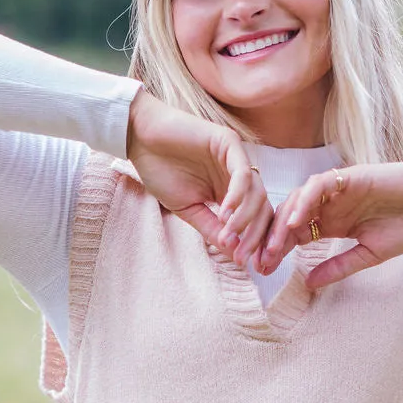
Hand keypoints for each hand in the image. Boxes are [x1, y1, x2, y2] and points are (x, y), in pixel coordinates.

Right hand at [126, 89, 272, 264]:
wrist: (140, 139)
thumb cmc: (161, 171)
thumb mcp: (188, 208)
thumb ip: (211, 228)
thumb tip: (232, 252)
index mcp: (231, 191)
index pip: (255, 219)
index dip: (253, 242)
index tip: (244, 263)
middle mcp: (238, 175)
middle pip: (262, 209)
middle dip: (255, 236)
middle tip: (241, 255)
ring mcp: (236, 158)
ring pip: (256, 193)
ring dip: (245, 219)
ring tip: (229, 235)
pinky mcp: (229, 143)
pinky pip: (243, 173)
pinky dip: (238, 195)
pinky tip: (226, 212)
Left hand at [256, 162, 402, 287]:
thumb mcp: (367, 255)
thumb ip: (338, 267)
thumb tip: (309, 285)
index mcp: (331, 222)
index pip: (294, 235)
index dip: (278, 251)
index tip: (264, 270)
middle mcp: (329, 205)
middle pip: (289, 218)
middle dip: (272, 239)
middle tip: (260, 261)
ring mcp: (336, 189)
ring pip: (298, 200)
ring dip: (282, 222)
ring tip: (273, 246)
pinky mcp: (347, 176)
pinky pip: (318, 186)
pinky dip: (304, 202)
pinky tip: (296, 223)